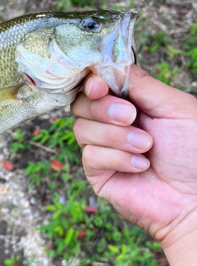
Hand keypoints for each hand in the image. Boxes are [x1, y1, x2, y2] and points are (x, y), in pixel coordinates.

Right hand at [71, 65, 196, 247]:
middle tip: (131, 117)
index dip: (92, 82)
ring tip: (146, 147)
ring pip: (82, 129)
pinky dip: (117, 159)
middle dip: (103, 109)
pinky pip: (90, 156)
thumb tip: (109, 67)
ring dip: (116, 137)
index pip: (96, 85)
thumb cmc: (193, 152)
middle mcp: (111, 124)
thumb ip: (142, 84)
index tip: (100, 85)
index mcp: (130, 104)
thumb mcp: (174, 107)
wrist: (196, 198)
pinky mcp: (98, 173)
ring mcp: (103, 149)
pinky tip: (140, 167)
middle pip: (81, 104)